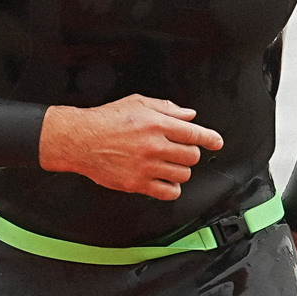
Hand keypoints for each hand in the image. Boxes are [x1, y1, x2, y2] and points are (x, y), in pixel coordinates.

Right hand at [40, 95, 223, 200]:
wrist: (80, 139)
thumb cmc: (105, 120)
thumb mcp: (137, 103)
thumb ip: (166, 108)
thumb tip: (189, 115)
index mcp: (156, 123)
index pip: (194, 133)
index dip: (210, 138)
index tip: (216, 142)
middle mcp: (154, 145)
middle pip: (191, 156)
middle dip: (189, 153)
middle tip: (180, 151)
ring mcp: (146, 167)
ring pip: (183, 175)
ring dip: (180, 170)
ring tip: (169, 164)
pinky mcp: (137, 183)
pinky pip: (168, 192)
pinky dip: (172, 188)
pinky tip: (165, 181)